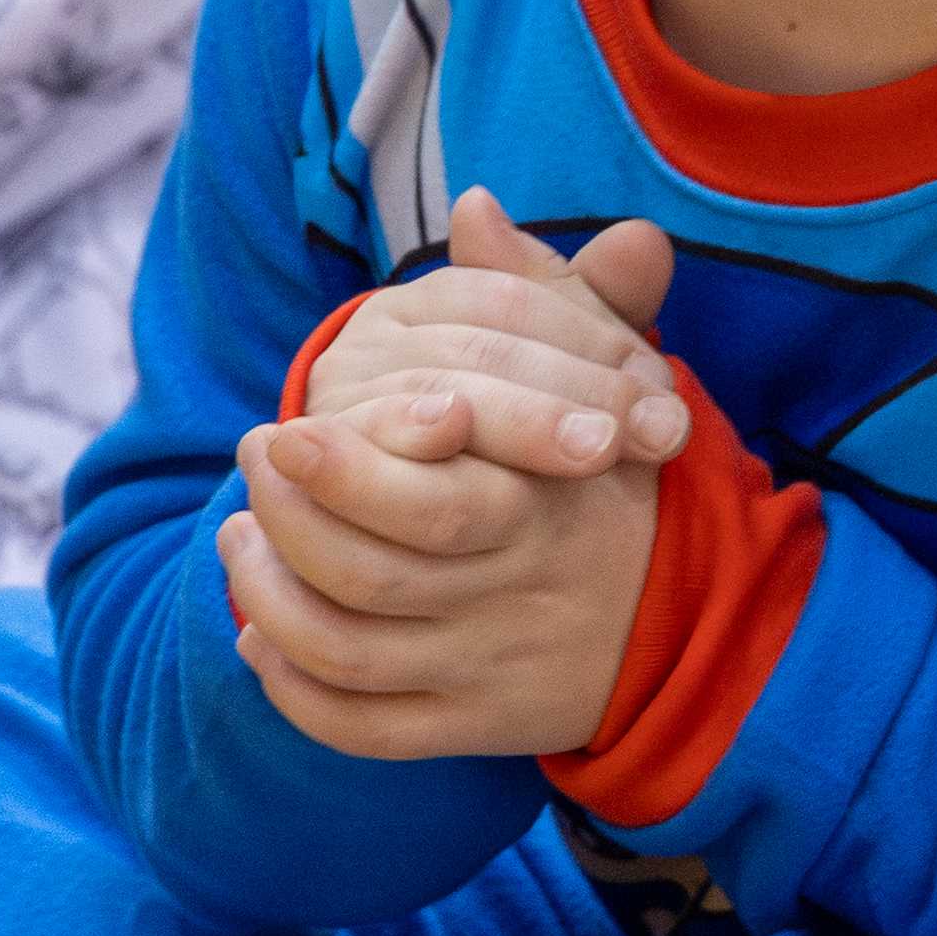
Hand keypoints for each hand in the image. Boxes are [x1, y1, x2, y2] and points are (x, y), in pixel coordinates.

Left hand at [223, 197, 680, 757]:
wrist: (700, 627)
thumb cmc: (625, 482)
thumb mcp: (607, 379)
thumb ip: (542, 293)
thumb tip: (475, 208)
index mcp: (547, 511)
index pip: (432, 504)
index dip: (343, 470)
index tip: (283, 423)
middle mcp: (513, 596)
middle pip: (372, 578)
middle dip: (289, 522)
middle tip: (252, 461)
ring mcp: (488, 668)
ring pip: (349, 654)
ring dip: (271, 597)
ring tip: (236, 537)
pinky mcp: (470, 725)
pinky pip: (363, 728)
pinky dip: (295, 691)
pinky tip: (259, 638)